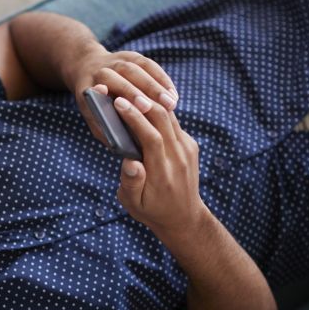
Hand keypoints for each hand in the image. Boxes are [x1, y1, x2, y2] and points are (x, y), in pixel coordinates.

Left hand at [66, 46, 178, 147]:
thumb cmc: (94, 107)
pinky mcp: (131, 56)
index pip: (97, 90)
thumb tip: (120, 144)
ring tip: (171, 104)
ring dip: (155, 86)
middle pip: (120, 78)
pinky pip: (149, 66)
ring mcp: (116, 60)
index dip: (104, 100)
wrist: (90, 72)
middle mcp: (100, 70)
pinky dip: (162, 79)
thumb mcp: (93, 120)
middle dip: (136, 92)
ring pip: (137, 68)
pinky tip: (173, 95)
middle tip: (153, 109)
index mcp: (87, 87)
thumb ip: (104, 130)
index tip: (120, 104)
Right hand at [111, 94, 207, 235]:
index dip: (135, 117)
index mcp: (163, 173)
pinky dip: (157, 112)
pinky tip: (143, 106)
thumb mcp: (133, 203)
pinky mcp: (190, 145)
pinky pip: (173, 123)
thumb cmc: (152, 210)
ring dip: (150, 103)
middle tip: (121, 92)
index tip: (118, 104)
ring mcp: (187, 149)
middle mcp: (178, 157)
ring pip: (170, 117)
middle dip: (141, 103)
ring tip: (130, 93)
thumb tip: (129, 162)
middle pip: (163, 120)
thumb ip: (131, 182)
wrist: (184, 217)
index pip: (151, 137)